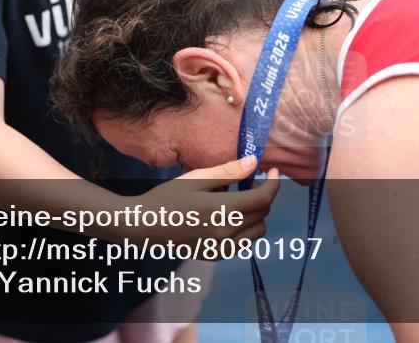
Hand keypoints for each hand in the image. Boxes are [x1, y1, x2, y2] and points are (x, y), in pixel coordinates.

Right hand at [127, 156, 280, 246]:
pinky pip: (243, 242)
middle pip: (263, 213)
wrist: (144, 226)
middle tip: (247, 182)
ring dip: (256, 213)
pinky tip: (228, 216)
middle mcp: (227, 234)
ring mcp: (222, 249)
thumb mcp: (197, 179)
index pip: (264, 199)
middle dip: (263, 195)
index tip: (274, 171)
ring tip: (237, 199)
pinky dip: (245, 228)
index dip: (274, 183)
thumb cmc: (167, 198)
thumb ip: (228, 172)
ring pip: (257, 231)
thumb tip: (255, 163)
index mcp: (223, 211)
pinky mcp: (215, 256)